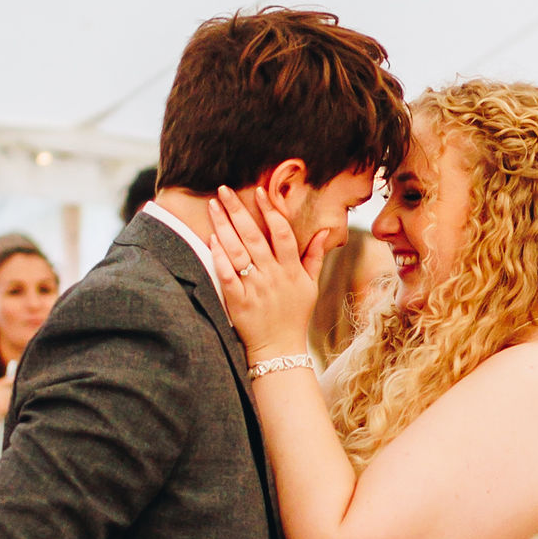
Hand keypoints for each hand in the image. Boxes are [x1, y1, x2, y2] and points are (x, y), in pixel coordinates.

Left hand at [208, 187, 323, 359]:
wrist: (280, 350)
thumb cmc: (294, 316)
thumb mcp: (310, 286)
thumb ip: (315, 257)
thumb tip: (325, 231)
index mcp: (291, 269)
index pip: (281, 232)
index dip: (271, 209)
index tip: (260, 190)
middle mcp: (273, 276)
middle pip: (254, 236)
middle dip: (238, 210)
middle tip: (224, 189)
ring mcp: (255, 288)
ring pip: (238, 251)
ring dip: (224, 226)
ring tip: (213, 206)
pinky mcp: (238, 302)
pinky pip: (228, 275)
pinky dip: (219, 257)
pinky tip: (211, 239)